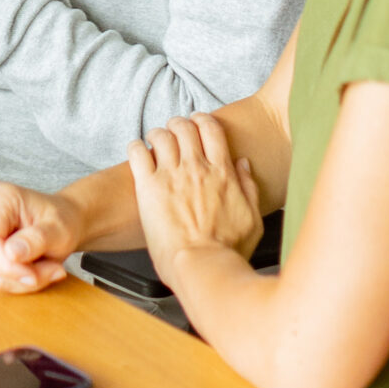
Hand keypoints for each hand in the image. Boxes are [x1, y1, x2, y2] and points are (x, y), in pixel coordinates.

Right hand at [0, 181, 83, 292]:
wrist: (63, 221)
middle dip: (21, 274)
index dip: (7, 265)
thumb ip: (37, 239)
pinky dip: (17, 282)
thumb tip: (11, 253)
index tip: (35, 276)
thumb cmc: (61, 220)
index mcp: (0, 196)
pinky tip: (35, 271)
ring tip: (48, 268)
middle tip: (53, 271)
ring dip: (21, 280)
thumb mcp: (59, 230)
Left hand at [128, 113, 263, 287]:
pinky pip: (137, 153)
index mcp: (222, 173)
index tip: (197, 122)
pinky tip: (137, 153)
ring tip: (155, 142)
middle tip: (174, 131)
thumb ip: (249, 187)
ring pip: (160, 135)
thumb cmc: (227, 252)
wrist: (202, 267)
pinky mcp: (149, 187)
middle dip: (178, 124)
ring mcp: (171, 176)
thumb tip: (243, 164)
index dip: (202, 120)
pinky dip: (136, 148)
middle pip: (183, 126)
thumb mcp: (253, 219)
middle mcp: (196, 168)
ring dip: (157, 135)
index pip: (211, 129)